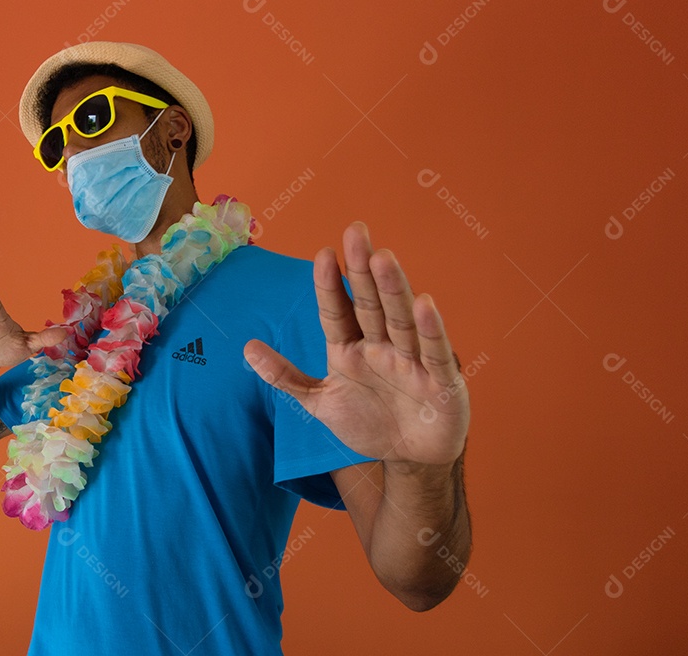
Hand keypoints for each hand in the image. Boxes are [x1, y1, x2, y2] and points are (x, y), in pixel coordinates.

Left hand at [244, 222, 468, 466]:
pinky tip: (424, 303)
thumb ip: (285, 376)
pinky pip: (433, 352)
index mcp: (350, 348)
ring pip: (400, 319)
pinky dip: (431, 329)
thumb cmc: (368, 422)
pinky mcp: (440, 381)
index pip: (337, 311)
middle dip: (362, 269)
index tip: (323, 254)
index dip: (330, 285)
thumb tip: (247, 348)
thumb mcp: (320, 401)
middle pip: (370, 304)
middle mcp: (381, 346)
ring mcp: (411, 361)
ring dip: (392, 289)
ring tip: (383, 258)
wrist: (409, 456)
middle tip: (356, 232)